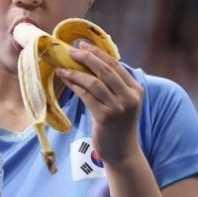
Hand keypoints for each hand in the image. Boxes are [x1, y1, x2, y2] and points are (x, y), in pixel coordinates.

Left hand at [56, 41, 143, 164]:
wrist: (121, 151)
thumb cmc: (118, 124)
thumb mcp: (122, 102)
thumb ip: (113, 84)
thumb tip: (91, 61)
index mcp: (136, 89)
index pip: (115, 65)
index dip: (98, 53)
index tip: (82, 45)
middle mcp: (130, 97)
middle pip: (105, 70)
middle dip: (86, 57)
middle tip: (70, 50)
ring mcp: (118, 107)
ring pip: (93, 82)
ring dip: (75, 72)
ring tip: (61, 67)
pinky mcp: (105, 117)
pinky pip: (86, 95)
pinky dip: (74, 85)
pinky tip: (65, 80)